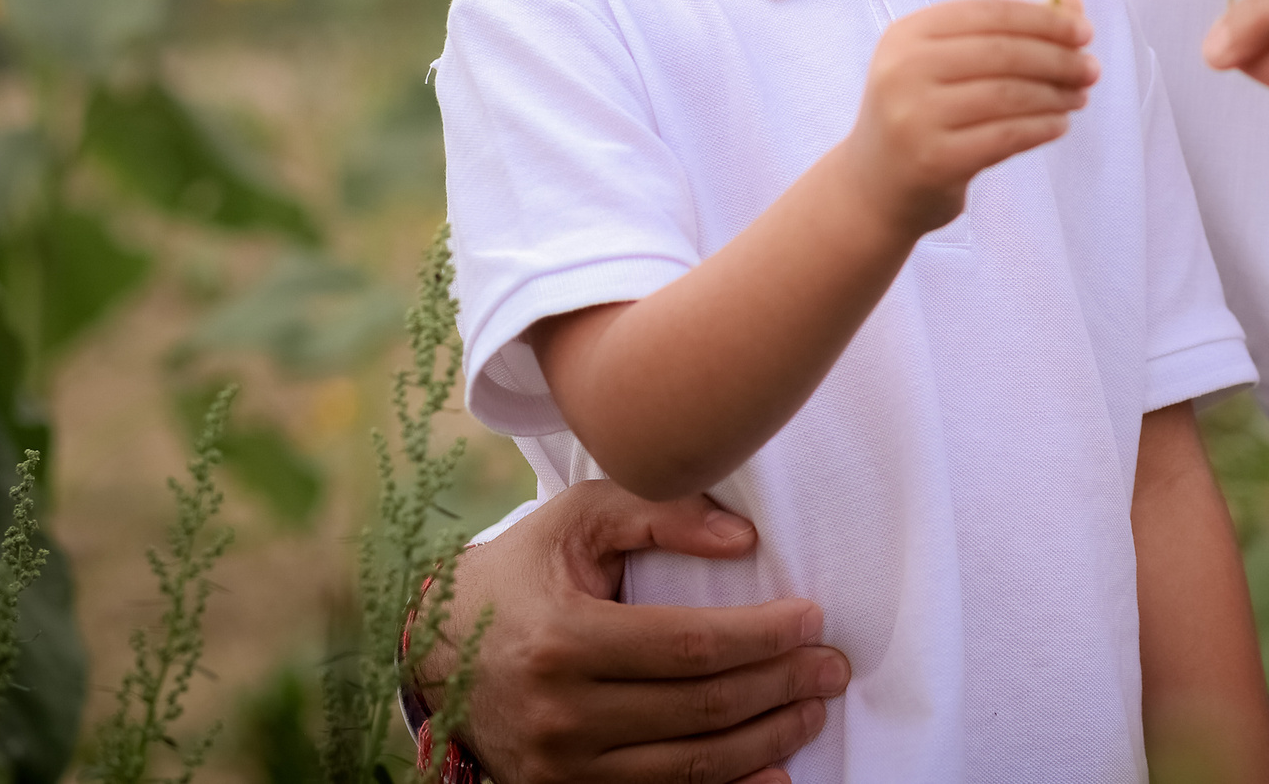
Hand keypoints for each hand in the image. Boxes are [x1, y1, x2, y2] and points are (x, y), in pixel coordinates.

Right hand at [417, 481, 847, 783]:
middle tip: (831, 667)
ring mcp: (560, 769)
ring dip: (767, 741)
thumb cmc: (525, 570)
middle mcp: (561, 714)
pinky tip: (774, 773)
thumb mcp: (581, 516)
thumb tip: (743, 541)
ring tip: (811, 709)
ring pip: (691, 768)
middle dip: (780, 688)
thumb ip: (662, 511)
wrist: (438, 647)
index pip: (692, 647)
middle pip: (700, 710)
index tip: (812, 618)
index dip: (763, 636)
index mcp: (565, 639)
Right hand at [840, 0, 1099, 235]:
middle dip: (1057, 58)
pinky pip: (1006, 136)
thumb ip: (1005, 32)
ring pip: (1009, 95)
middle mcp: (905, 70)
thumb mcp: (947, 65)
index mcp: (908, 34)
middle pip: (1002, 52)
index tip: (1083, 30)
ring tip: (1079, 96)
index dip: (1042, 19)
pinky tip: (1059, 125)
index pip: (989, 13)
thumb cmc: (921, 116)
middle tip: (1091, 68)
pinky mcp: (935, 160)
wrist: (874, 188)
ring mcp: (915, 116)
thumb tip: (1073, 5)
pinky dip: (1042, 127)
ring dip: (1055, 94)